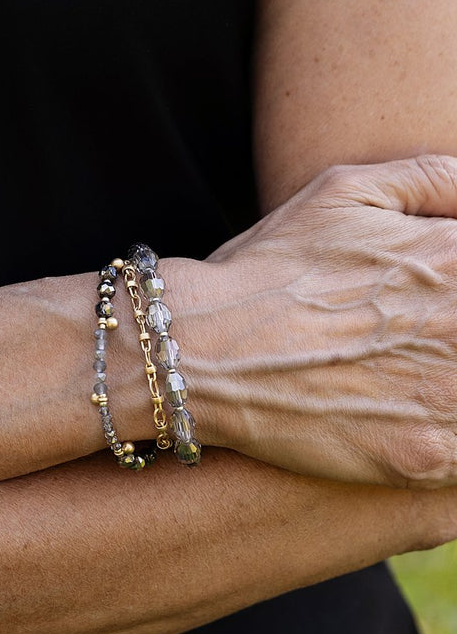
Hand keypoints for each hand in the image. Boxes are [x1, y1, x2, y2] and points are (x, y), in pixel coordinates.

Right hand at [177, 155, 456, 487]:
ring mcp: (449, 396)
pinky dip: (453, 443)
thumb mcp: (348, 189)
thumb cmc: (271, 268)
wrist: (201, 350)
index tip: (447, 306)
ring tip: (422, 377)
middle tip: (429, 341)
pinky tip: (423, 420)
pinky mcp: (425, 456)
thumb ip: (438, 177)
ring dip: (455, 383)